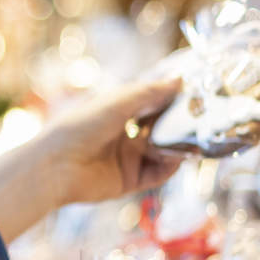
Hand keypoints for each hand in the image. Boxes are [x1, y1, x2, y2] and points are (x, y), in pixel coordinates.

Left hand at [0, 79, 184, 244]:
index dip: (171, 98)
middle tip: (205, 118)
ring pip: (162, 151)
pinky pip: (156, 174)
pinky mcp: (128, 181)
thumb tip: (180, 79)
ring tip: (196, 140)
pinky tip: (178, 159)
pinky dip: (169, 167)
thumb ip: (149, 92)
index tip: (196, 92)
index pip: (150, 102)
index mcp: (116, 111)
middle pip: (160, 128)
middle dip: (180, 124)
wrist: (55, 166)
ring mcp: (126, 158)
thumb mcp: (117, 102)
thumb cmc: (79, 126)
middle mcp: (123, 134)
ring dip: (178, 146)